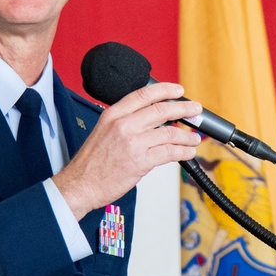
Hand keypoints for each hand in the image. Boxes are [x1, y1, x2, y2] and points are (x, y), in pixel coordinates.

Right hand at [53, 82, 201, 218]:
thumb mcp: (103, 131)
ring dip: (186, 135)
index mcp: (113, 115)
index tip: (178, 90)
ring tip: (194, 138)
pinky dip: (182, 152)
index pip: (143, 95)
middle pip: (161, 110)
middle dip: (184, 109)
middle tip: (195, 109)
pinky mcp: (140, 161)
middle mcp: (123, 125)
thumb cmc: (91, 163)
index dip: (165, 90)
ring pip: (169, 132)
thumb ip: (125, 122)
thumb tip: (153, 119)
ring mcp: (133, 143)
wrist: (81, 185)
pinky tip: (187, 152)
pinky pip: (169, 152)